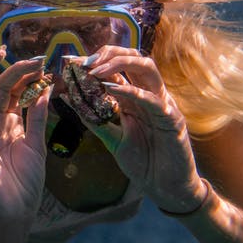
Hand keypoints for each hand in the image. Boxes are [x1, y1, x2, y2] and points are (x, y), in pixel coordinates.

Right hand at [0, 48, 50, 236]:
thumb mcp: (37, 145)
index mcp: (10, 122)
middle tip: (34, 59)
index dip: (27, 75)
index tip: (45, 65)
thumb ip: (37, 117)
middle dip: (15, 69)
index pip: (14, 90)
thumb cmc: (26, 184)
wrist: (15, 211)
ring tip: (0, 54)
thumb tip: (45, 90)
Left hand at [71, 46, 206, 212]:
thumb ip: (93, 119)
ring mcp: (162, 104)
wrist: (165, 188)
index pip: (115, 69)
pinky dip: (132, 91)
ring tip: (95, 70)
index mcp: (134, 97)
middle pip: (133, 58)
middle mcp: (149, 94)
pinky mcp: (172, 119)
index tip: (69, 60)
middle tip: (84, 62)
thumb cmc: (142, 162)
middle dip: (108, 54)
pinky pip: (153, 99)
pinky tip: (112, 89)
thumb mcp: (112, 139)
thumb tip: (69, 98)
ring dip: (120, 64)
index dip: (93, 61)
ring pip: (146, 68)